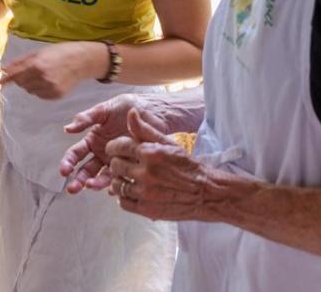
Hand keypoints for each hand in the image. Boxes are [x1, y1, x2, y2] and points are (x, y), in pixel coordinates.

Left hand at [0, 41, 103, 100]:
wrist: (82, 60)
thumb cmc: (58, 52)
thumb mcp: (37, 52)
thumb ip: (19, 63)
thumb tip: (3, 71)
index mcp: (35, 65)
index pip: (11, 75)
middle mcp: (41, 78)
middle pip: (19, 83)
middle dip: (22, 77)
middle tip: (36, 67)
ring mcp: (49, 89)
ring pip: (29, 90)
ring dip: (32, 83)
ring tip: (47, 73)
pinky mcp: (55, 96)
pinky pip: (39, 95)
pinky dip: (41, 89)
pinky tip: (52, 80)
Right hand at [59, 93, 169, 192]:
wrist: (152, 111)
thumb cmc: (126, 107)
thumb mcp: (104, 110)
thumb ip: (86, 119)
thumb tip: (67, 129)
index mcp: (92, 140)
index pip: (76, 153)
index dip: (68, 162)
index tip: (64, 171)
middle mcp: (101, 154)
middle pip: (86, 170)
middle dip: (78, 180)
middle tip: (72, 188)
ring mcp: (116, 162)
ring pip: (102, 177)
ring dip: (95, 184)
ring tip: (91, 186)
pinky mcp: (130, 167)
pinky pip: (122, 179)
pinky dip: (116, 186)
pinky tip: (112, 189)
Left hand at [107, 108, 258, 220]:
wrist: (206, 193)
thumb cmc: (187, 166)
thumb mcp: (168, 143)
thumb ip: (146, 129)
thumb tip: (131, 113)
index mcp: (150, 153)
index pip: (117, 146)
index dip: (114, 147)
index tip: (116, 150)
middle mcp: (146, 172)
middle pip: (114, 165)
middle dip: (117, 163)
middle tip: (124, 165)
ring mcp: (146, 192)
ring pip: (116, 184)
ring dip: (120, 181)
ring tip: (129, 179)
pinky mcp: (147, 209)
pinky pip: (123, 202)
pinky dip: (124, 197)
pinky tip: (134, 192)